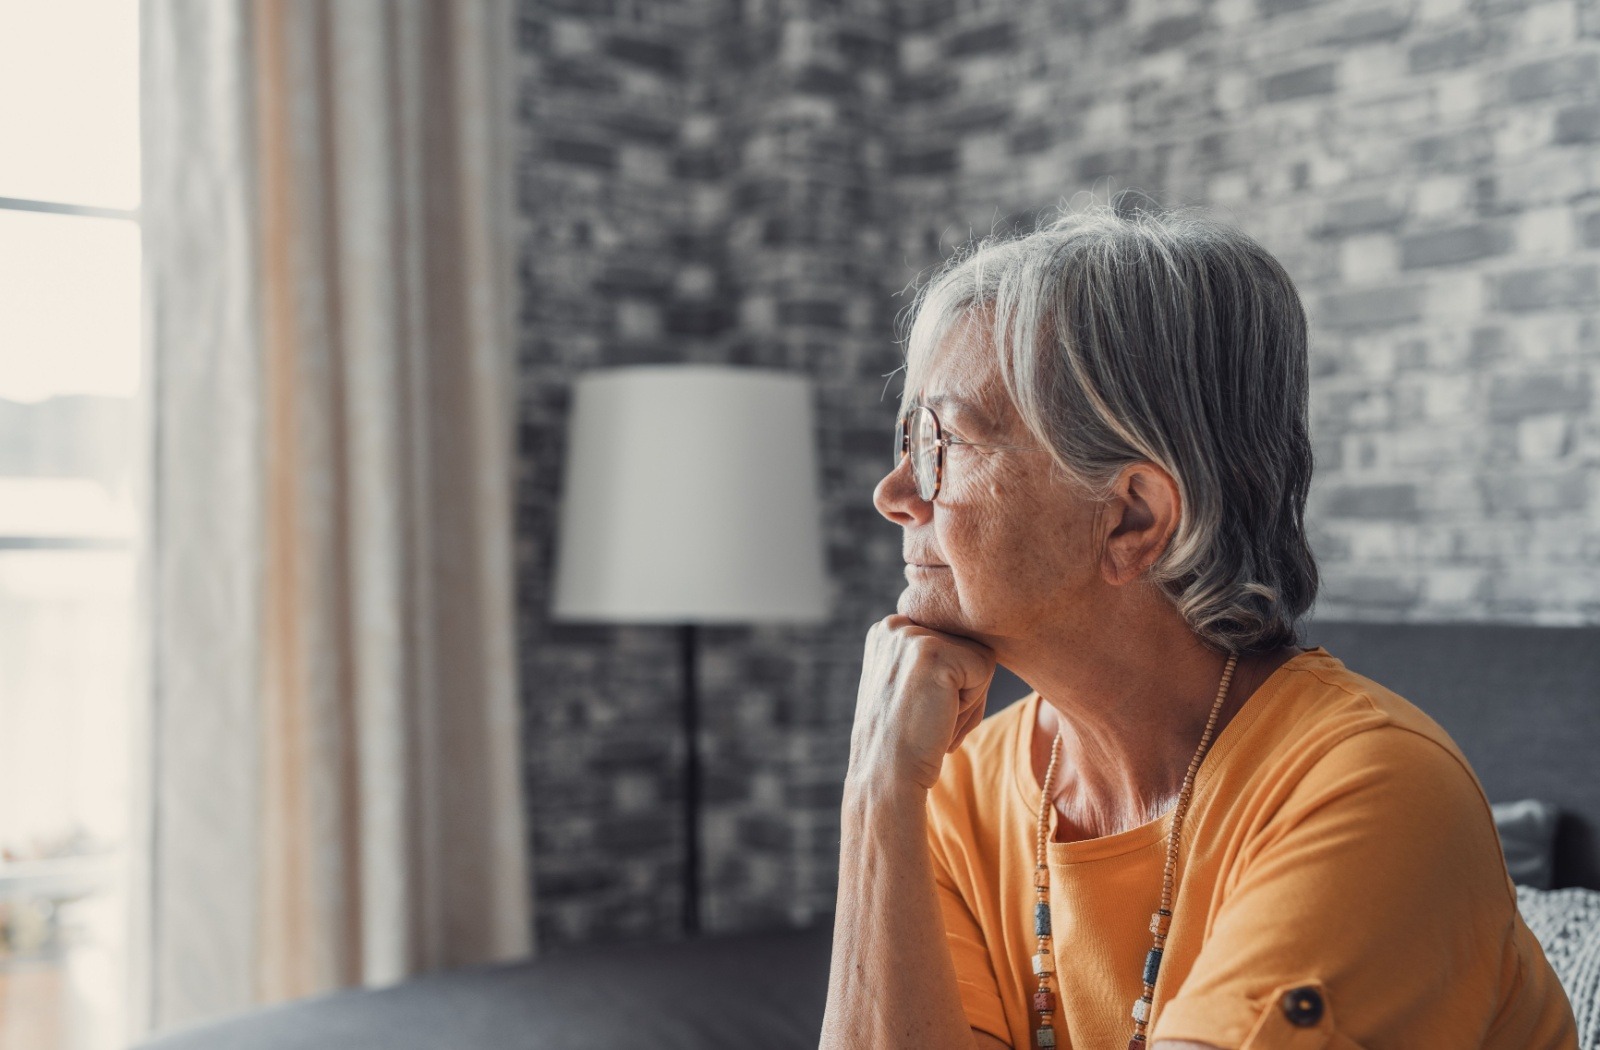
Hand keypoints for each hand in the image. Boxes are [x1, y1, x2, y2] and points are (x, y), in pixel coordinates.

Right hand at [847, 614, 996, 792]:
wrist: (886, 777)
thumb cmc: (905, 742)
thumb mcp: (908, 685)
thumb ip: (932, 658)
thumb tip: (980, 642)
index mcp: (888, 631)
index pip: (952, 643)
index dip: (949, 684)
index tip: (921, 710)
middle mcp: (895, 624)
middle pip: (968, 647)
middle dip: (962, 690)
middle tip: (929, 720)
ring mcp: (912, 636)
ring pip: (980, 658)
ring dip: (969, 698)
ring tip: (934, 721)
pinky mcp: (934, 652)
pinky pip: (985, 670)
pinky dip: (973, 704)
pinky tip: (940, 719)